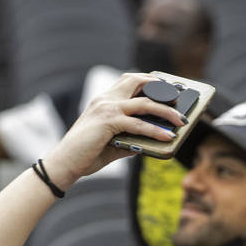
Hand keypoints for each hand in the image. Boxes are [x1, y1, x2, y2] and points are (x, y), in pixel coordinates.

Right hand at [41, 73, 186, 189]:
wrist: (64, 164)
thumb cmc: (85, 155)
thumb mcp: (111, 145)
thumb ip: (129, 140)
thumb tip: (149, 143)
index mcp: (104, 101)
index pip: (129, 81)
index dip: (150, 81)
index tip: (168, 87)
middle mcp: (105, 100)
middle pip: (138, 81)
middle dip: (161, 88)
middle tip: (179, 98)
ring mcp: (106, 109)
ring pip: (144, 103)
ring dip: (166, 112)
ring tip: (181, 121)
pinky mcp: (107, 122)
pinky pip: (138, 124)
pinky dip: (154, 130)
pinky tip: (167, 137)